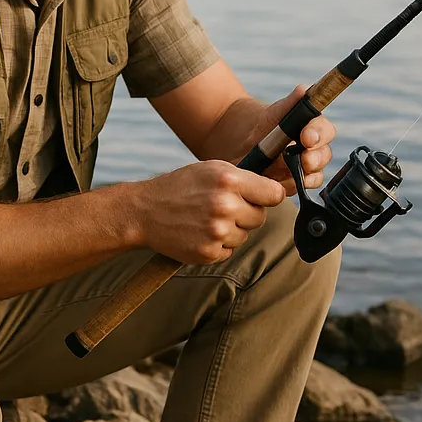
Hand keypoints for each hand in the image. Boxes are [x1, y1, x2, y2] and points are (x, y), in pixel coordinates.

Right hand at [136, 160, 285, 264]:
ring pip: (244, 236)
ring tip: (206, 219)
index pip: (274, 194)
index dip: (268, 196)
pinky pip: (229, 252)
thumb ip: (243, 178)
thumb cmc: (181, 187)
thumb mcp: (211, 169)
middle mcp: (225, 205)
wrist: (145, 211)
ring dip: (231, 230)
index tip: (263, 197)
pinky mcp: (208, 253)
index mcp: (228, 180)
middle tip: (223, 207)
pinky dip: (218, 245)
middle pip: (260, 217)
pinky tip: (200, 233)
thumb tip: (275, 190)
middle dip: (247, 213)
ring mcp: (217, 232)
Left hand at [260, 85, 335, 195]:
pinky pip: (296, 189)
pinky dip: (288, 186)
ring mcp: (305, 169)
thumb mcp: (278, 110)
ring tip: (292, 172)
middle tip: (304, 160)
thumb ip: (293, 100)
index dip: (319, 135)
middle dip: (315, 159)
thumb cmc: (267, 122)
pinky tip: (277, 181)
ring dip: (305, 176)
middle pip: (324, 157)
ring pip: (314, 177)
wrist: (245, 140)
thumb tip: (305, 89)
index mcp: (314, 128)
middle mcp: (314, 150)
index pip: (326, 131)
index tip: (307, 137)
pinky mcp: (293, 184)